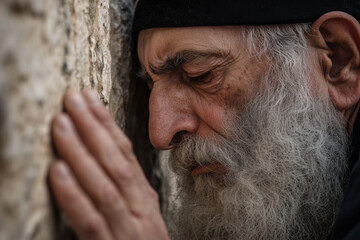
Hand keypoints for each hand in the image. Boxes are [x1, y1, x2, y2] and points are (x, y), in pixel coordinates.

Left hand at [48, 91, 168, 239]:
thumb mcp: (138, 217)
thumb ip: (125, 193)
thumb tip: (105, 160)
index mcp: (144, 200)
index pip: (126, 155)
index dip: (107, 125)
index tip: (90, 100)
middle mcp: (140, 210)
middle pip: (117, 163)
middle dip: (94, 128)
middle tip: (72, 100)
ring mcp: (129, 230)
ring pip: (105, 185)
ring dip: (82, 152)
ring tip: (61, 124)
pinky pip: (92, 221)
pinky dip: (74, 194)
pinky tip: (58, 170)